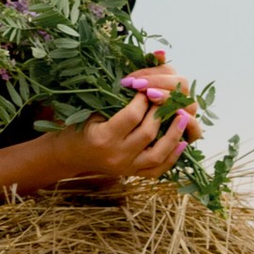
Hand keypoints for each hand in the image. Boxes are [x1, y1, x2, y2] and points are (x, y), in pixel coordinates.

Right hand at [56, 87, 197, 190]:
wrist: (71, 155)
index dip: (142, 99)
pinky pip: (157, 169)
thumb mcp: (91, 109)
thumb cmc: (79, 127)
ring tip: (183, 117)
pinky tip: (182, 142)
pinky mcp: (133, 174)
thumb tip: (143, 79)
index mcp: (103, 137)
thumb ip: (115, 97)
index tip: (145, 88)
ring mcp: (126, 167)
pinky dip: (172, 156)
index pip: (132, 116)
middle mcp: (116, 156)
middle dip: (159, 111)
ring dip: (173, 134)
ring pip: (158, 154)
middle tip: (165, 97)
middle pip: (148, 133)